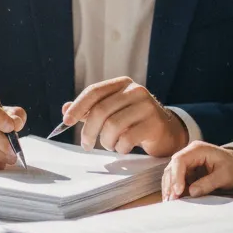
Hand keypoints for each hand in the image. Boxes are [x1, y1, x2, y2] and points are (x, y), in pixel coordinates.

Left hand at [62, 76, 188, 156]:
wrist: (168, 132)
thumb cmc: (135, 121)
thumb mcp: (114, 111)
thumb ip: (91, 109)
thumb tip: (65, 109)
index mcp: (123, 84)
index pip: (94, 91)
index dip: (78, 106)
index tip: (66, 122)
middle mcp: (136, 91)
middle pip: (101, 111)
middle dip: (88, 131)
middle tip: (86, 145)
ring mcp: (147, 106)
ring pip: (113, 126)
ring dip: (106, 141)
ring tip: (110, 145)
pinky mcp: (155, 124)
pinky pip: (127, 139)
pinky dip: (120, 148)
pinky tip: (123, 148)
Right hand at [162, 141, 232, 199]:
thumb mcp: (225, 176)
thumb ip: (209, 183)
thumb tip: (191, 192)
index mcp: (198, 149)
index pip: (180, 160)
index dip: (176, 176)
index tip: (178, 191)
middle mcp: (190, 152)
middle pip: (172, 166)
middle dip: (170, 183)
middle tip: (171, 200)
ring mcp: (188, 161)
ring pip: (171, 173)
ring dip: (170, 187)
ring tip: (170, 201)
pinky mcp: (188, 170)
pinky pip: (177, 179)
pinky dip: (174, 188)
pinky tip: (174, 199)